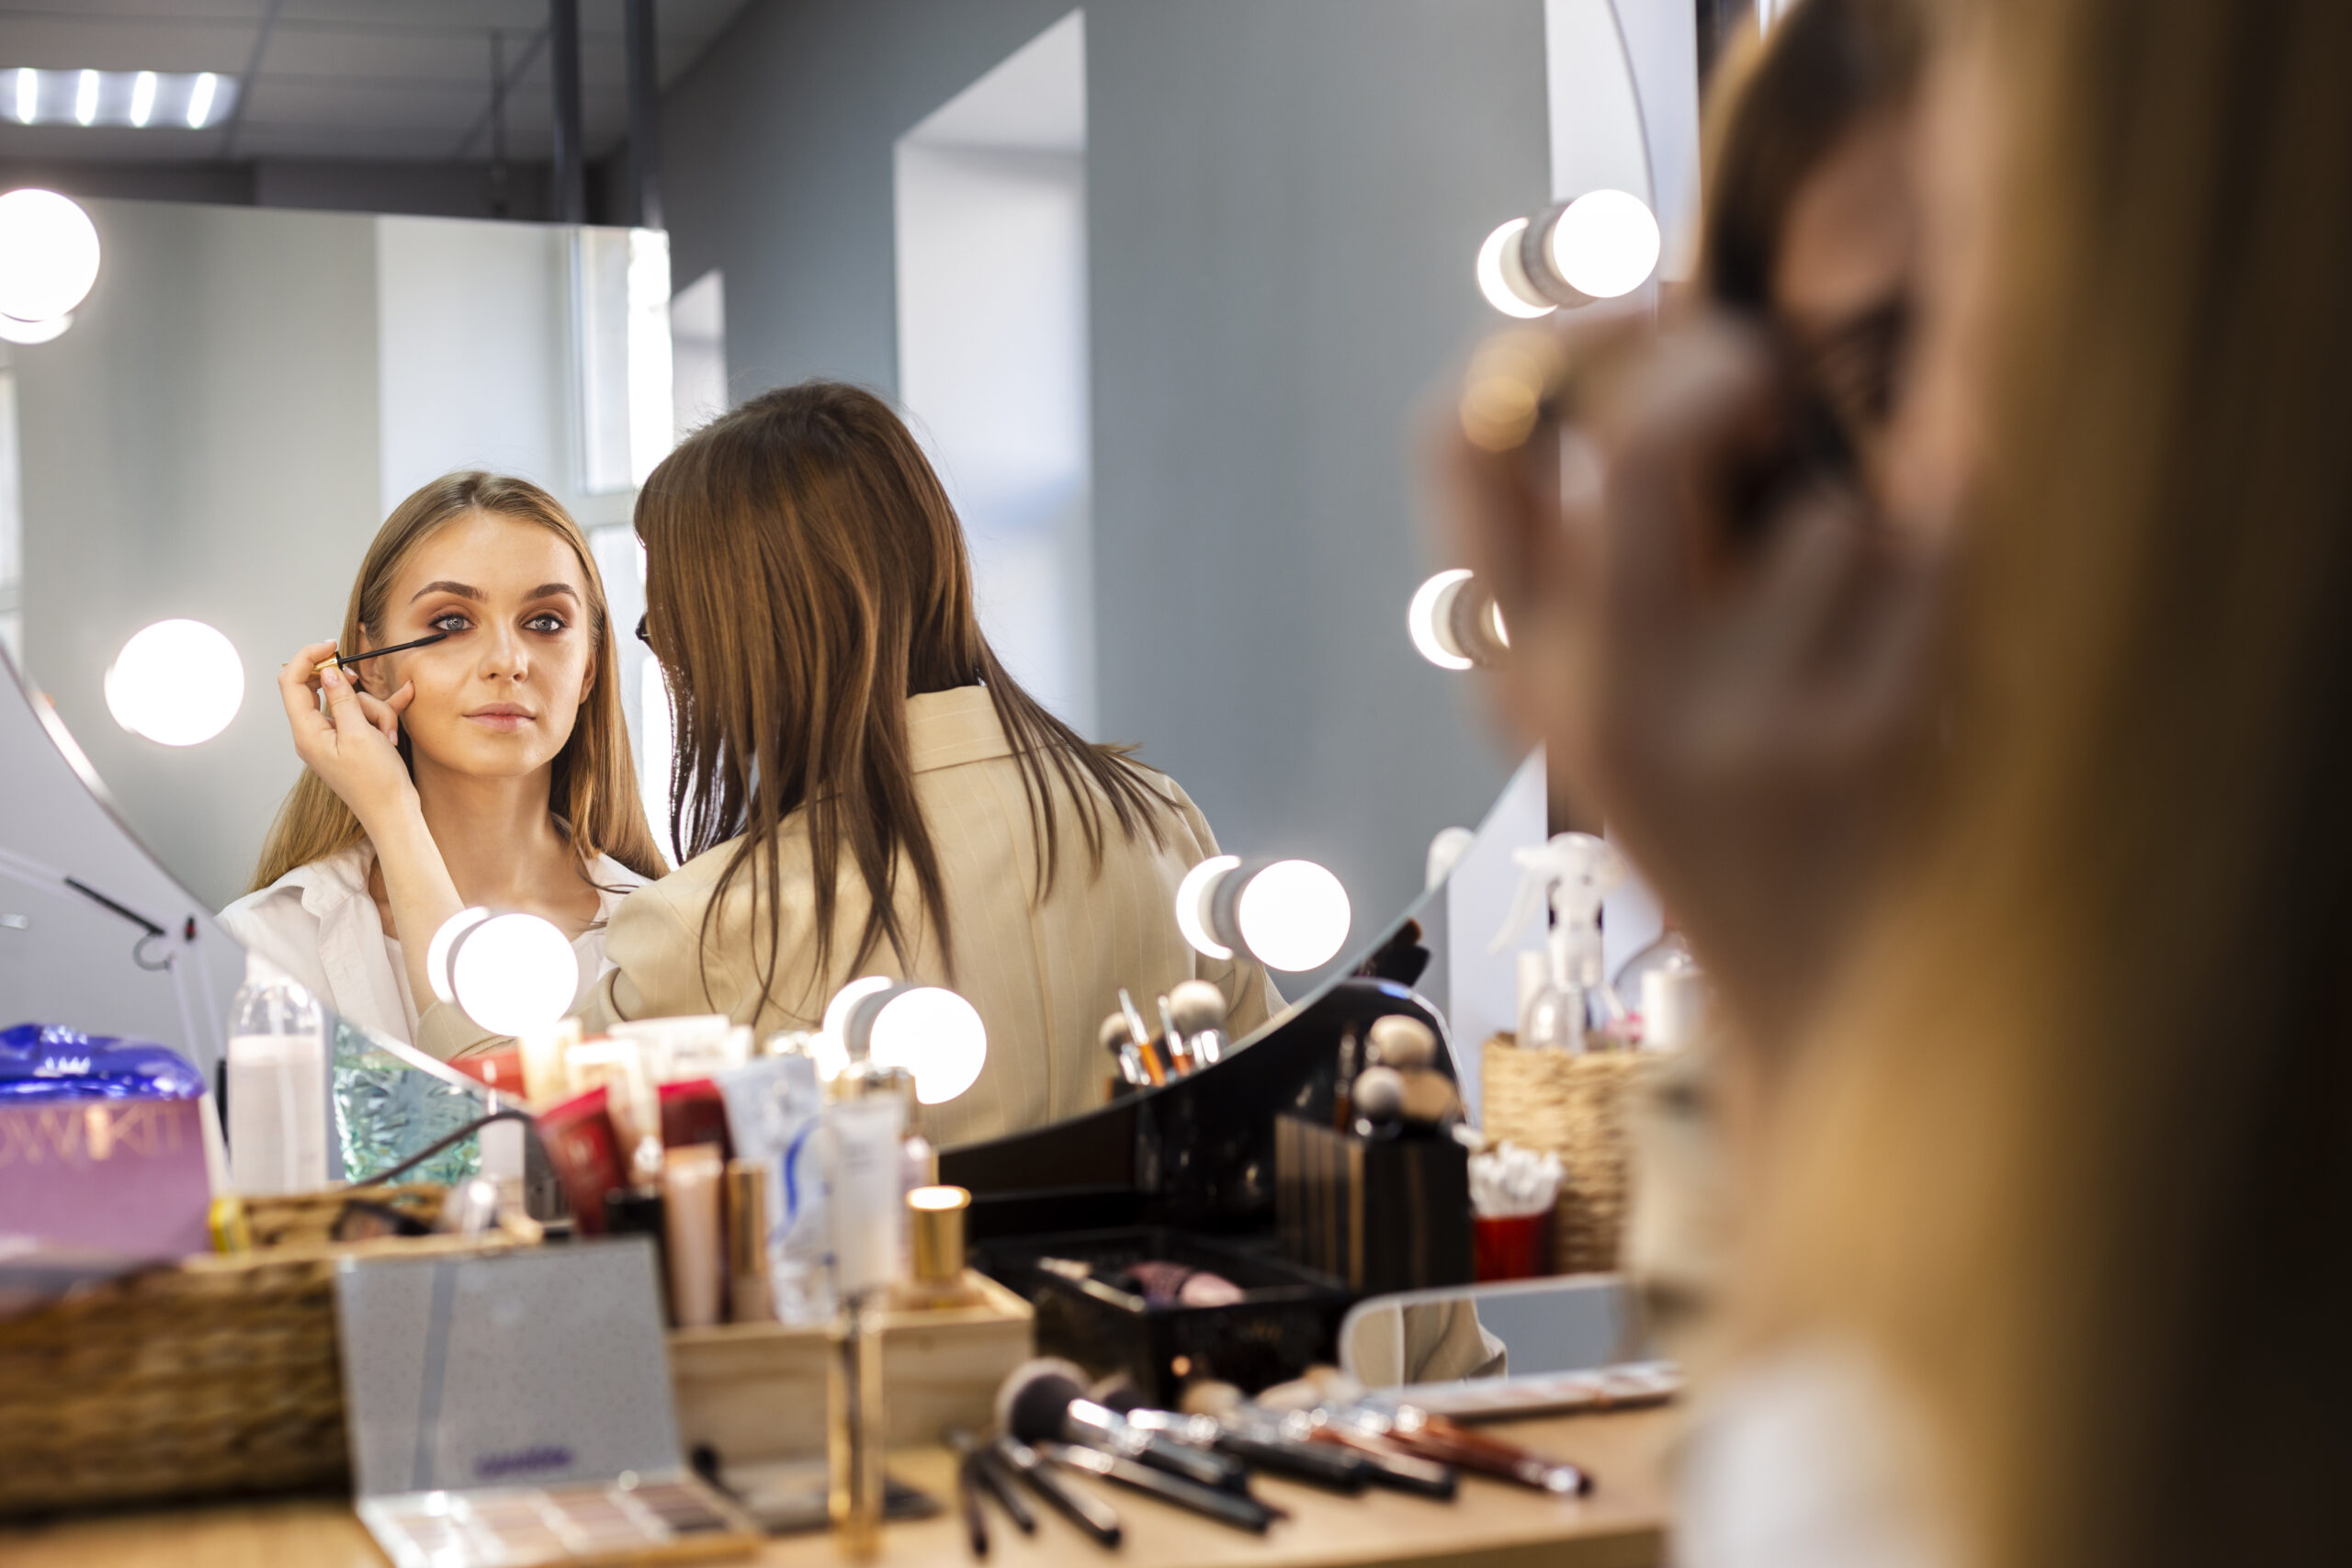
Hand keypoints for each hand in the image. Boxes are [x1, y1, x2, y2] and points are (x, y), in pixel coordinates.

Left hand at [277, 641, 420, 831]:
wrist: (393, 814)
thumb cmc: (375, 782)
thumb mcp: (360, 735)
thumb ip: (343, 700)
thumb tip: (329, 671)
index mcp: (307, 733)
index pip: (292, 683)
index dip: (308, 658)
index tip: (332, 646)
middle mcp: (315, 734)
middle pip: (325, 691)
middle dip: (352, 690)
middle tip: (362, 680)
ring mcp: (334, 739)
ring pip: (351, 703)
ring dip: (376, 710)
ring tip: (389, 735)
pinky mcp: (352, 742)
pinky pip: (364, 717)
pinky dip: (382, 713)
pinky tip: (405, 697)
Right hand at [1439, 313, 1947, 1060]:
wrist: (1812, 987)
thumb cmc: (1720, 791)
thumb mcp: (1605, 681)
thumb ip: (1599, 533)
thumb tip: (1670, 329)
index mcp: (1512, 659)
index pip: (1459, 441)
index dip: (1551, 336)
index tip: (1636, 308)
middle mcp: (1593, 691)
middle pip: (1646, 437)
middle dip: (1723, 366)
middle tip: (1762, 376)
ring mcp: (1729, 723)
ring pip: (1824, 515)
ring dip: (1855, 537)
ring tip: (1840, 628)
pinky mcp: (1858, 745)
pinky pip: (1921, 565)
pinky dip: (1934, 581)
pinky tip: (1905, 656)